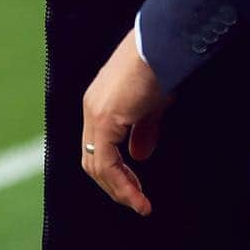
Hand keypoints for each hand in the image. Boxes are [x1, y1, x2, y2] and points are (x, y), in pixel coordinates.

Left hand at [80, 28, 169, 216]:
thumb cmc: (158, 68)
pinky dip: (122, 182)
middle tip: (138, 203)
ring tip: (140, 205)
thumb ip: (142, 130)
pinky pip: (105, 159)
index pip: (97, 150)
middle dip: (115, 187)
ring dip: (119, 189)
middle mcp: (91, 108)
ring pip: (96, 164)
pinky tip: (138, 194)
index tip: (137, 192)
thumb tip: (138, 156)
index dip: (116, 175)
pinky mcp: (105, 116)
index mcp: (99, 104)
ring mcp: (95, 112)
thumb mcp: (151, 106)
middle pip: (92, 161)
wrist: (158, 45)